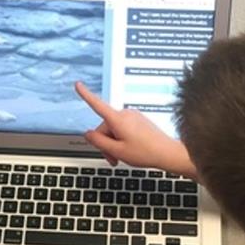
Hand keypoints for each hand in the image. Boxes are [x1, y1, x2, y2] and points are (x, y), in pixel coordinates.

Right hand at [75, 82, 197, 176]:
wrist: (166, 153)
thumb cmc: (145, 152)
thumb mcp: (117, 151)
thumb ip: (98, 141)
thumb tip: (88, 133)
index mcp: (118, 119)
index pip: (97, 105)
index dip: (85, 95)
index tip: (78, 85)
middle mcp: (125, 114)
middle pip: (104, 127)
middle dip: (105, 143)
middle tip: (112, 158)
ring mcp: (133, 116)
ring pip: (113, 129)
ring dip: (113, 143)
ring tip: (121, 157)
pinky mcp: (138, 120)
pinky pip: (123, 129)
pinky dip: (121, 140)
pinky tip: (128, 150)